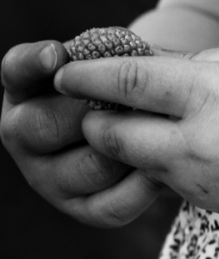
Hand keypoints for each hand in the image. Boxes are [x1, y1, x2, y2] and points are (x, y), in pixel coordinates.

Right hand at [1, 40, 164, 225]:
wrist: (156, 126)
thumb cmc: (133, 85)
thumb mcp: (120, 61)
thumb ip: (107, 53)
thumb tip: (109, 49)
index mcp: (25, 89)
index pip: (16, 72)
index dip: (33, 64)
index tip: (57, 54)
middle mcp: (25, 136)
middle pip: (44, 126)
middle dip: (94, 113)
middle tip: (134, 105)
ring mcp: (49, 178)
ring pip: (88, 167)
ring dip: (127, 152)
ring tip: (158, 136)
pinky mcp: (84, 209)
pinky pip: (113, 204)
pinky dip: (142, 187)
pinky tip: (161, 170)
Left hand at [53, 41, 218, 222]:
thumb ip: (198, 66)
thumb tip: (156, 73)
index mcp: (208, 93)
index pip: (124, 82)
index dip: (86, 76)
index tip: (65, 74)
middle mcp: (198, 140)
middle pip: (114, 137)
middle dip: (96, 124)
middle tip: (97, 112)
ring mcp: (204, 178)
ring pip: (139, 164)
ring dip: (134, 148)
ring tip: (150, 130)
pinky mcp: (215, 203)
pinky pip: (172, 183)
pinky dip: (170, 166)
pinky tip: (193, 151)